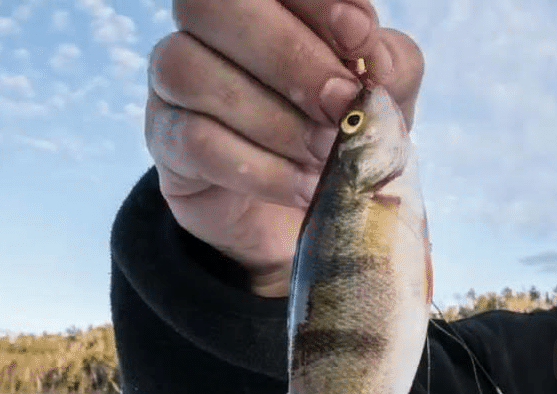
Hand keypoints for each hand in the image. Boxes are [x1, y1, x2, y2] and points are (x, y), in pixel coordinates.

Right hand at [144, 0, 424, 296]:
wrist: (314, 209)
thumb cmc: (344, 132)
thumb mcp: (384, 98)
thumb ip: (390, 67)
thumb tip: (374, 60)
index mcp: (264, 2)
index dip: (315, 0)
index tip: (360, 39)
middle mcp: (209, 28)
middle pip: (209, 5)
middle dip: (288, 55)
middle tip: (341, 103)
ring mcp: (176, 82)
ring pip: (190, 71)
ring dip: (274, 120)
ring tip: (326, 154)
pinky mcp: (166, 141)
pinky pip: (194, 141)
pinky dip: (262, 169)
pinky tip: (303, 186)